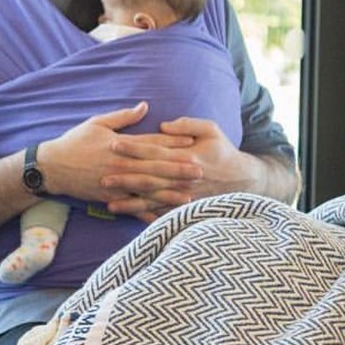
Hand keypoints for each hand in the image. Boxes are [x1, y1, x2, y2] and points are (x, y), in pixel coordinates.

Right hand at [38, 103, 198, 215]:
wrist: (51, 167)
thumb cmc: (75, 142)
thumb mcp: (97, 123)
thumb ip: (124, 117)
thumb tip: (145, 106)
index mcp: (120, 145)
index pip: (151, 143)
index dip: (173, 143)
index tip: (192, 143)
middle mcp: (121, 165)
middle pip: (154, 167)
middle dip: (178, 169)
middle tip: (201, 171)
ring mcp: (116, 184)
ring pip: (147, 190)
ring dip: (169, 193)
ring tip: (190, 195)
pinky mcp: (111, 198)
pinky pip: (133, 207)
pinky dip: (149, 213)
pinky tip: (164, 217)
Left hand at [101, 117, 265, 221]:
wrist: (243, 180)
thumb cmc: (224, 151)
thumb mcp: (212, 130)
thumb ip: (187, 124)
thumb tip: (162, 125)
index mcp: (187, 156)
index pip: (154, 150)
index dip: (133, 147)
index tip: (113, 143)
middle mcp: (183, 177)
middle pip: (149, 177)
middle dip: (125, 177)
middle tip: (102, 176)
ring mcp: (184, 195)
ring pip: (153, 199)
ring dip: (131, 202)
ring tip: (109, 203)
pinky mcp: (186, 207)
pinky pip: (164, 214)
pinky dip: (146, 217)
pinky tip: (131, 219)